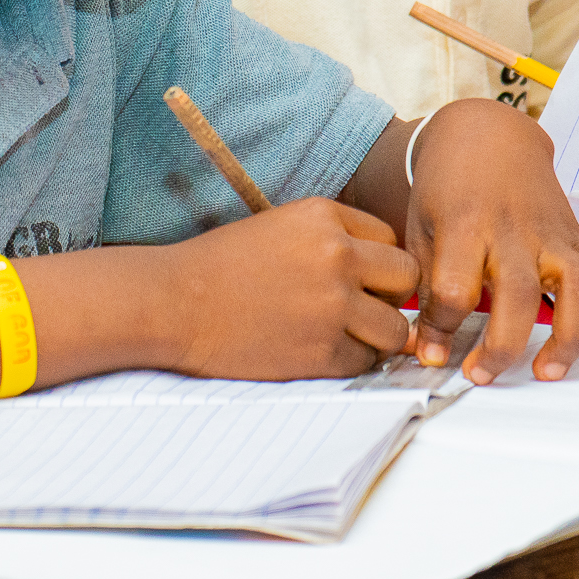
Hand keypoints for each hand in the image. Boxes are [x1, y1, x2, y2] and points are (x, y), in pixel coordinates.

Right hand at [159, 199, 418, 379]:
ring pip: (396, 329)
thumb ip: (331, 242)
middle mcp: (336, 256)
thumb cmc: (216, 267)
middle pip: (406, 279)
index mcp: (323, 217)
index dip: (376, 264)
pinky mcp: (323, 350)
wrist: (173, 302)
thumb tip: (382, 275)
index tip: (357, 278)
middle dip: (389, 296)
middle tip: (360, 307)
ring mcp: (334, 305)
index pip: (389, 240)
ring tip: (340, 333)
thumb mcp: (278, 228)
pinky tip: (315, 349)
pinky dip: (348, 360)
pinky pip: (365, 361)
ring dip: (376, 335)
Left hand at [402, 98, 578, 383]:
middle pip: (517, 294)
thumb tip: (425, 349)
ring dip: (567, 335)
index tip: (432, 353)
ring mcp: (554, 236)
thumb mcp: (421, 229)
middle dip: (501, 344)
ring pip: (575, 286)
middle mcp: (514, 231)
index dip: (440, 328)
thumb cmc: (447, 190)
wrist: (486, 139)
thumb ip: (426, 287)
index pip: (455, 288)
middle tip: (481, 376)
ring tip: (548, 372)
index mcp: (465, 225)